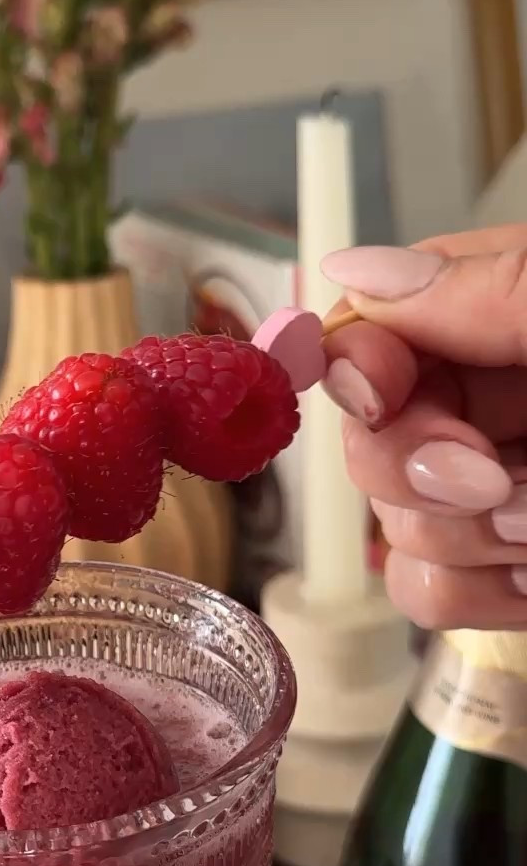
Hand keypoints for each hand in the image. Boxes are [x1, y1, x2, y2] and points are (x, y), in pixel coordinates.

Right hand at [322, 222, 526, 629]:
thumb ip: (493, 288)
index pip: (380, 323)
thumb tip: (353, 272)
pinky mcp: (509, 575)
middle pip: (368, 433)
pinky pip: (424, 591)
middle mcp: (497, 401)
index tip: (382, 392)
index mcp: (512, 312)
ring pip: (393, 522)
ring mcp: (499, 494)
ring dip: (468, 536)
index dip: (360, 362)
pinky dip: (478, 592)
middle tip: (500, 479)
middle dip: (418, 466)